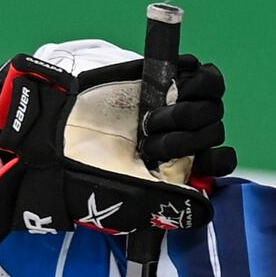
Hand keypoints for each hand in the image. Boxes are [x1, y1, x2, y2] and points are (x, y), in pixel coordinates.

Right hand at [0, 54, 231, 244]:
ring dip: (188, 110)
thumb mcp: (134, 203)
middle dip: (190, 137)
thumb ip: (174, 207)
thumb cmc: (90, 179)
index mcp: (178, 168)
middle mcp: (178, 137)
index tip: (198, 163)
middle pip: (215, 126)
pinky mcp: (155, 79)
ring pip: (212, 97)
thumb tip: (208, 208)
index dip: (217, 158)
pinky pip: (194, 69)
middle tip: (151, 144)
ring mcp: (168, 106)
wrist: (55, 142)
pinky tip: (164, 89)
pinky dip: (189, 75)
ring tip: (151, 120)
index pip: (220, 159)